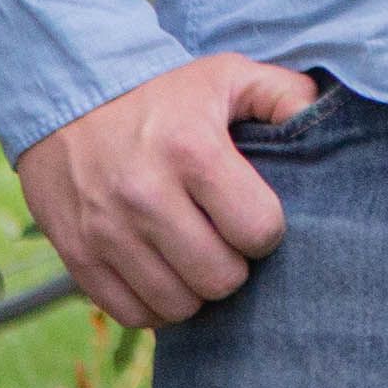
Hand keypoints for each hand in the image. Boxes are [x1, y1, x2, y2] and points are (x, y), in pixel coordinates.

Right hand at [13, 55, 322, 328]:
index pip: (258, 230)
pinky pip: (133, 313)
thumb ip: (285, 95)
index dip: (266, 230)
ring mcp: (106, 230)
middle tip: (225, 241)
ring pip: (178, 304)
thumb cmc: (162, 92)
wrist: (66, 95)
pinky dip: (156, 305)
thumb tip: (322, 119)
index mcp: (192, 150)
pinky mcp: (78, 255)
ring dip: (196, 288)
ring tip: (194, 257)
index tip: (253, 215)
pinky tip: (163, 274)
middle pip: (220, 278)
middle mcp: (146, 195)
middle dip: (234, 265)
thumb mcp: (228, 75)